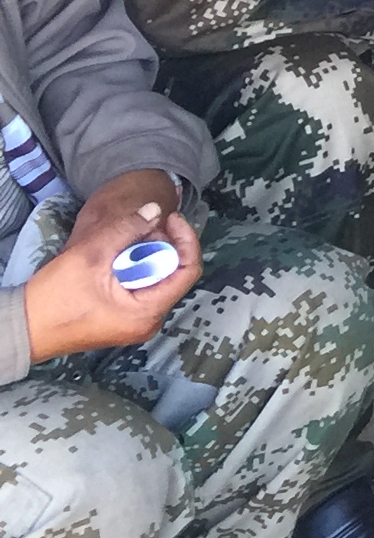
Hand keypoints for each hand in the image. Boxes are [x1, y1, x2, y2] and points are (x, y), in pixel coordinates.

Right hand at [21, 171, 201, 360]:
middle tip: (148, 223)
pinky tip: (121, 253)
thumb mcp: (91, 255)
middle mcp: (148, 322)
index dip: (186, 239)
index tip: (170, 218)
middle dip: (166, 244)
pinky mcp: (121, 319)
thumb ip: (127, 229)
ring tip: (133, 234)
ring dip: (150, 255)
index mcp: (148, 313)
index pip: (188, 270)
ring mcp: (135, 323)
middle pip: (174, 274)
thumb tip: (156, 209)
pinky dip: (137, 268)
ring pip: (157, 280)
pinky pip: (141, 289)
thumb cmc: (55, 297)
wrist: (21, 328)